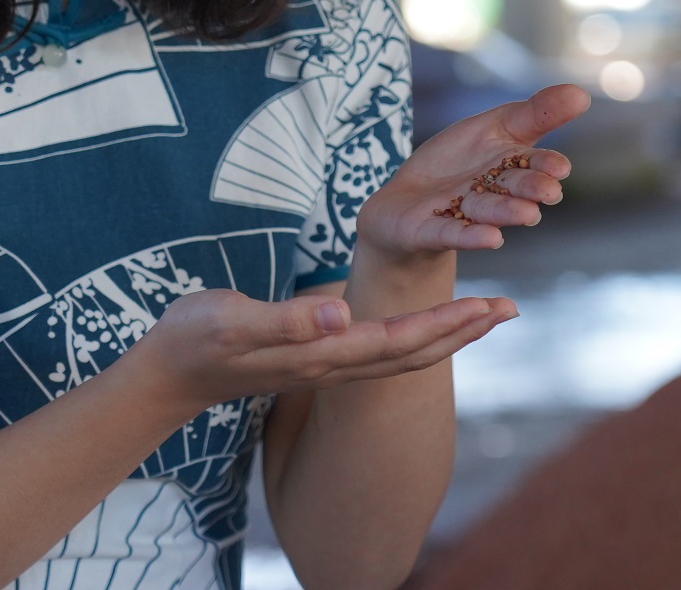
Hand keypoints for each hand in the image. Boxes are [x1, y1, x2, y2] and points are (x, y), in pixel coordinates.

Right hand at [129, 288, 515, 410]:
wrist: (169, 372)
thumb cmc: (196, 338)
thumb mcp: (231, 321)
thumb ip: (284, 320)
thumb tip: (340, 312)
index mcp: (322, 353)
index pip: (399, 340)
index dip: (447, 325)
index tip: (489, 307)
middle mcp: (333, 363)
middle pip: (414, 352)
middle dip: (464, 331)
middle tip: (510, 309)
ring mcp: (327, 364)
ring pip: (402, 353)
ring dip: (448, 334)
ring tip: (486, 314)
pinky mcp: (318, 357)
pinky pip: (382, 349)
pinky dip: (417, 334)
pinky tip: (429, 322)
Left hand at [357, 84, 589, 256]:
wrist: (407, 201)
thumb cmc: (458, 161)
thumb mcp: (494, 126)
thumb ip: (537, 112)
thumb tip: (582, 93)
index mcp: (510, 165)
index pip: (532, 163)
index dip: (546, 165)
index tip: (561, 167)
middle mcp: (492, 192)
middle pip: (513, 188)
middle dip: (531, 189)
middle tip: (550, 192)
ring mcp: (462, 213)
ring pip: (487, 210)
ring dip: (506, 212)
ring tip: (528, 214)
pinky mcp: (431, 231)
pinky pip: (451, 232)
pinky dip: (470, 236)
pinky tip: (491, 239)